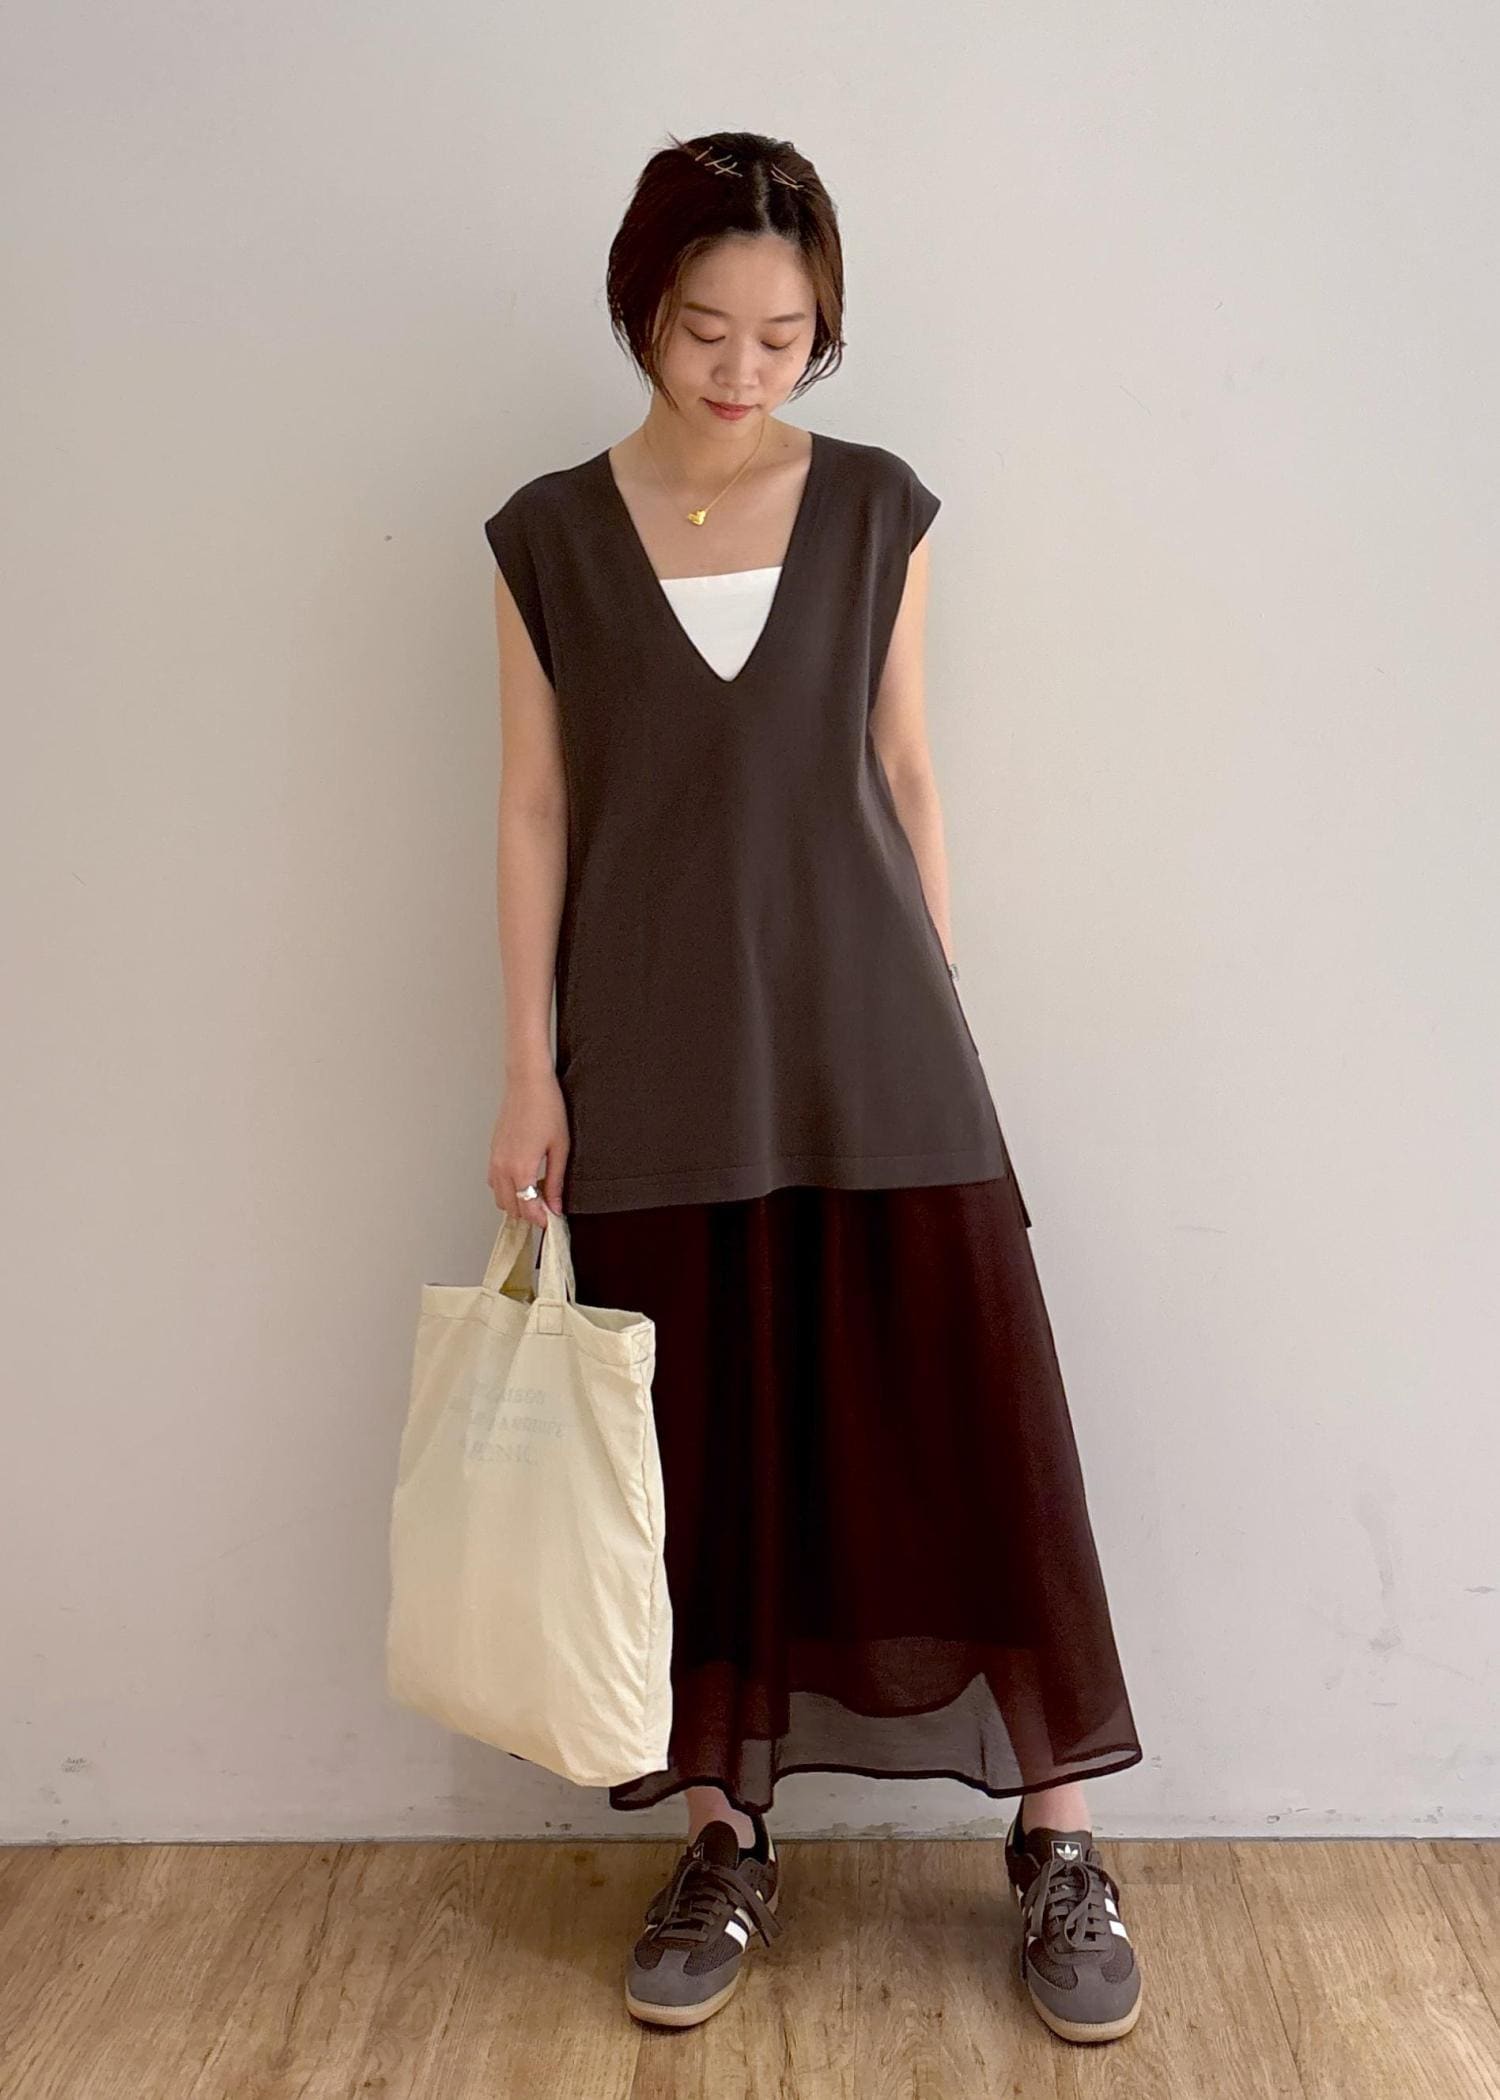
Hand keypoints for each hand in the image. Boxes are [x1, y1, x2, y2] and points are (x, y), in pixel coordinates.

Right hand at [488, 1069, 568, 1228]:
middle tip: (549, 1211)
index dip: (542, 1220)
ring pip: (501, 1199)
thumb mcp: (560, 1147)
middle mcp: (503, 1168)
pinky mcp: (492, 1153)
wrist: (527, 1083)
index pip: (528, 1209)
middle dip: (530, 1215)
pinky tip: (526, 1181)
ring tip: (539, 1197)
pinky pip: (495, 1183)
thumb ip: (556, 1181)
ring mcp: (494, 1160)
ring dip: (518, 1203)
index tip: (554, 1222)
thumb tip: (557, 1206)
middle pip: (512, 1209)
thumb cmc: (547, 1109)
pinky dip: (508, 1190)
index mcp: (521, 1169)